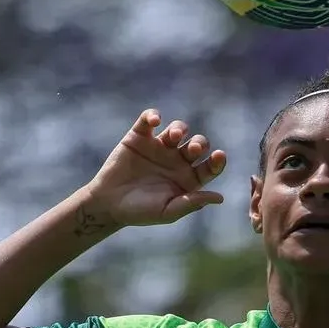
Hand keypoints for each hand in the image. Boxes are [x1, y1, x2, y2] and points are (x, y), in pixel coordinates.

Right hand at [86, 109, 226, 226]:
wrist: (108, 204)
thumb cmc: (140, 212)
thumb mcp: (167, 211)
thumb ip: (191, 203)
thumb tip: (220, 198)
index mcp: (189, 178)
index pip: (210, 166)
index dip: (217, 160)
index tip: (219, 156)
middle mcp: (178, 159)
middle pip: (198, 144)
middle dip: (199, 143)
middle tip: (192, 150)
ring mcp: (159, 146)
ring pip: (178, 128)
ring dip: (180, 128)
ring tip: (174, 136)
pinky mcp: (139, 137)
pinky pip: (148, 119)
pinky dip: (152, 115)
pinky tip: (154, 120)